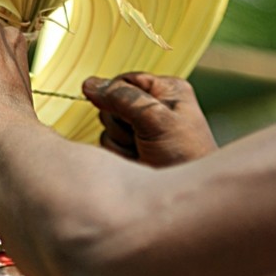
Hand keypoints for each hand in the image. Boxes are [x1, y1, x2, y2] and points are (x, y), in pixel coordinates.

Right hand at [82, 72, 216, 167]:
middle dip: (121, 124)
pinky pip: (106, 148)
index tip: (127, 114)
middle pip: (110, 105)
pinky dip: (119, 156)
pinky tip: (138, 161)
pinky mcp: (129, 151)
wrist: (186, 195)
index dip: (118, 96)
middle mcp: (150, 108)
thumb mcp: (155, 119)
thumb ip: (122, 99)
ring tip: (144, 151)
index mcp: (165, 90)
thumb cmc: (183, 154)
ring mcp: (138, 131)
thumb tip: (89, 84)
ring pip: (106, 128)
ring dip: (121, 143)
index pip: (124, 81)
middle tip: (143, 137)